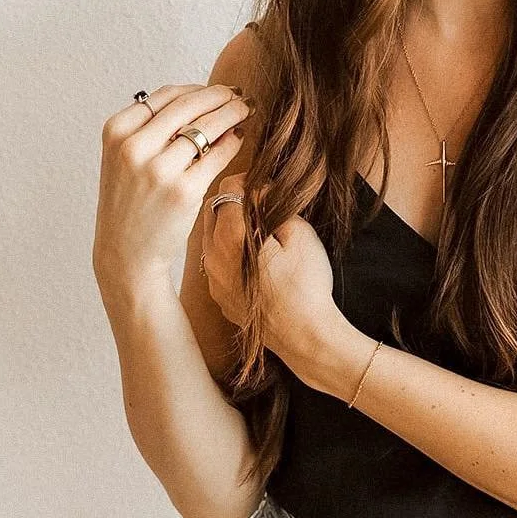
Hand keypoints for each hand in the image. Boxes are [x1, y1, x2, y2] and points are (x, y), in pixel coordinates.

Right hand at [93, 84, 250, 288]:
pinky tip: (239, 135)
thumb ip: (153, 127)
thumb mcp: (126, 157)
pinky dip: (233, 140)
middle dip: (222, 95)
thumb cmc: (131, 200)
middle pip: (190, 105)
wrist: (127, 251)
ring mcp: (160, 170)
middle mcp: (135, 147)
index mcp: (117, 132)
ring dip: (233, 113)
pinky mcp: (185, 190)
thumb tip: (202, 97)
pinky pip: (218, 154)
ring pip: (208, 126)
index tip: (217, 89)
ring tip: (246, 109)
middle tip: (241, 94)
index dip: (198, 89)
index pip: (166, 95)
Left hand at [201, 172, 343, 370]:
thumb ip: (278, 208)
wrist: (304, 337)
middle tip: (257, 194)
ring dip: (228, 222)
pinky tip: (252, 250)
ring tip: (255, 220)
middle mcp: (213, 259)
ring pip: (210, 237)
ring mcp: (214, 281)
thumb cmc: (306, 286)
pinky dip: (228, 247)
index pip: (226, 194)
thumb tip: (265, 195)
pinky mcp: (221, 297)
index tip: (263, 180)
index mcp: (230, 240)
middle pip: (211, 212)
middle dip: (232, 197)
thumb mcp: (300, 235)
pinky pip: (216, 261)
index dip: (245, 180)